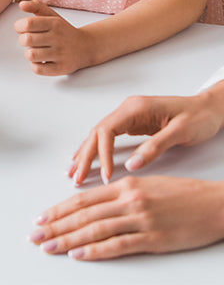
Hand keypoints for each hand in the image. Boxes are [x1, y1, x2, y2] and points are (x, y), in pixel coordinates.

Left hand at [14, 0, 91, 75]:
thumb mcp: (52, 15)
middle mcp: (58, 38)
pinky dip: (35, 65)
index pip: (28, 24)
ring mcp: (61, 54)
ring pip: (30, 55)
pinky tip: (41, 60)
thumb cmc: (63, 30)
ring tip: (36, 50)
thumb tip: (21, 4)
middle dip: (23, 40)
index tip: (22, 29)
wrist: (86, 47)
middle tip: (29, 40)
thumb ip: (36, 6)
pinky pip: (38, 69)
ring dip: (29, 53)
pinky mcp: (62, 68)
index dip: (19, 26)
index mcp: (55, 23)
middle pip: (26, 40)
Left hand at [31, 176, 223, 259]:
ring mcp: (140, 220)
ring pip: (95, 230)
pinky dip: (95, 251)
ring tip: (49, 247)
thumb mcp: (146, 186)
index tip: (41, 218)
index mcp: (124, 186)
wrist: (214, 204)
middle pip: (83, 214)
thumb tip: (94, 205)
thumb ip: (119, 194)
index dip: (59, 209)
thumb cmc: (182, 195)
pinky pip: (118, 245)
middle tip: (35, 235)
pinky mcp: (153, 239)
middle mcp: (128, 200)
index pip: (83, 199)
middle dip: (56, 226)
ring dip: (68, 240)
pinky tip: (79, 255)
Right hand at [69, 92, 223, 184]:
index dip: (102, 154)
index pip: (107, 131)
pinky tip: (87, 156)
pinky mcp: (132, 124)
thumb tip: (132, 165)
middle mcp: (127, 110)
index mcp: (135, 108)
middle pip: (97, 133)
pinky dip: (96, 149)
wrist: (210, 108)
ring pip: (99, 135)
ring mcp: (128, 116)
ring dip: (86, 153)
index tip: (105, 175)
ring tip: (75, 171)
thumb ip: (155, 147)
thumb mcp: (180, 132)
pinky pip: (107, 137)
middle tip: (76, 177)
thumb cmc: (199, 117)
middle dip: (85, 155)